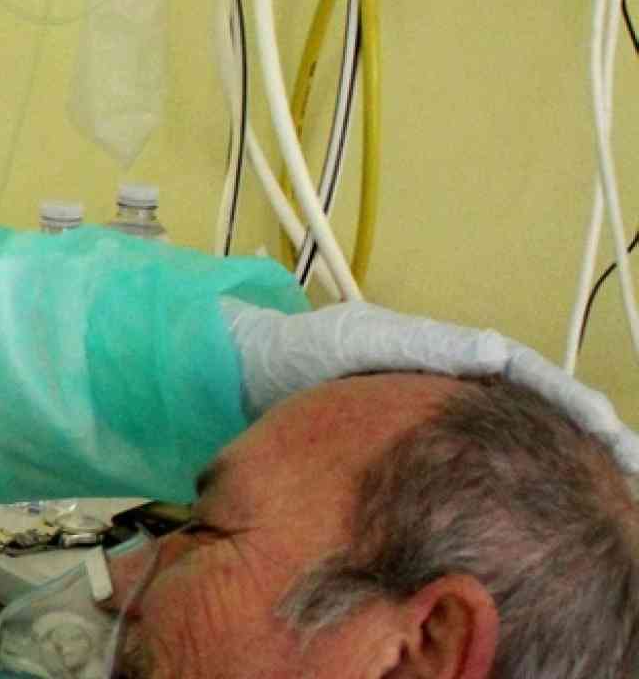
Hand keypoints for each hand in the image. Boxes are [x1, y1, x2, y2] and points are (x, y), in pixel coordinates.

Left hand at [225, 299, 638, 473]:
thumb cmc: (297, 349)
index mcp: (437, 354)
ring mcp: (424, 410)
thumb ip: (423, 344)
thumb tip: (493, 351)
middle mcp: (440, 378)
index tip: (605, 426)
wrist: (243, 373)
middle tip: (626, 462)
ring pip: (508, 432)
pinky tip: (535, 504)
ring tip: (604, 480)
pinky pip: (473, 454)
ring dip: (556, 455)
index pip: (520, 372)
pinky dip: (512, 473)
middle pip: (527, 405)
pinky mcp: (401, 440)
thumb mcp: (360, 339)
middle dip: (578, 430)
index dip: (567, 400)